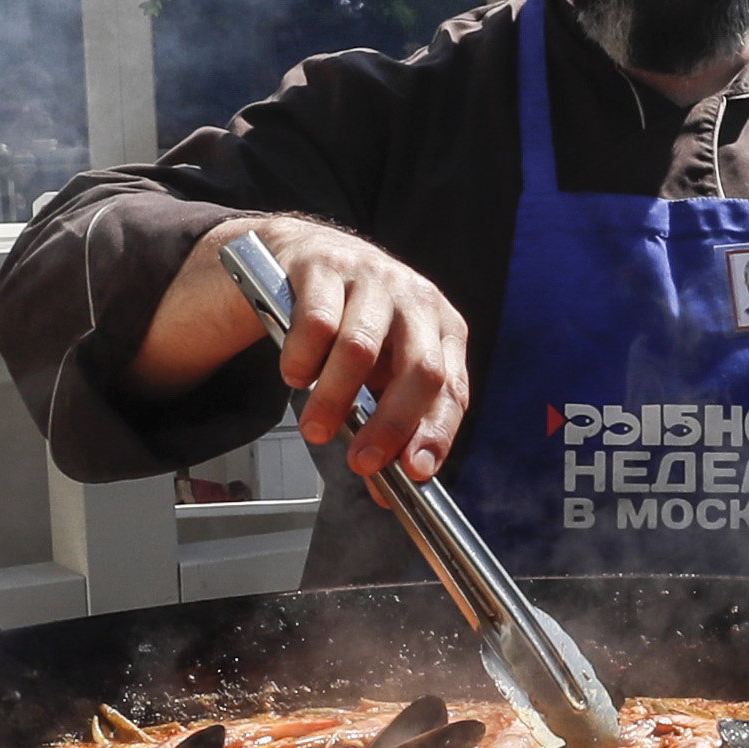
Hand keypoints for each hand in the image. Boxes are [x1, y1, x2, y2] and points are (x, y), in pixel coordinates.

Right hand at [132, 217, 469, 485]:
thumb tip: (387, 492)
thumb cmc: (352, 323)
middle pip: (419, 369)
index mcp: (442, 328)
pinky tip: (296, 376)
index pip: (452, 389)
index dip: (436, 434)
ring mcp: (372, 278)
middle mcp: (416, 299)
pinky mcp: (324, 266)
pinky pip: (316, 322)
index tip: (413, 473)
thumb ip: (388, 427)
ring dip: (335, 399)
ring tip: (315, 429)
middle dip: (390, 425)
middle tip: (361, 462)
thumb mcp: (380, 372)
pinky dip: (303, 360)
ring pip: (360, 348)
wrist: (308, 256)